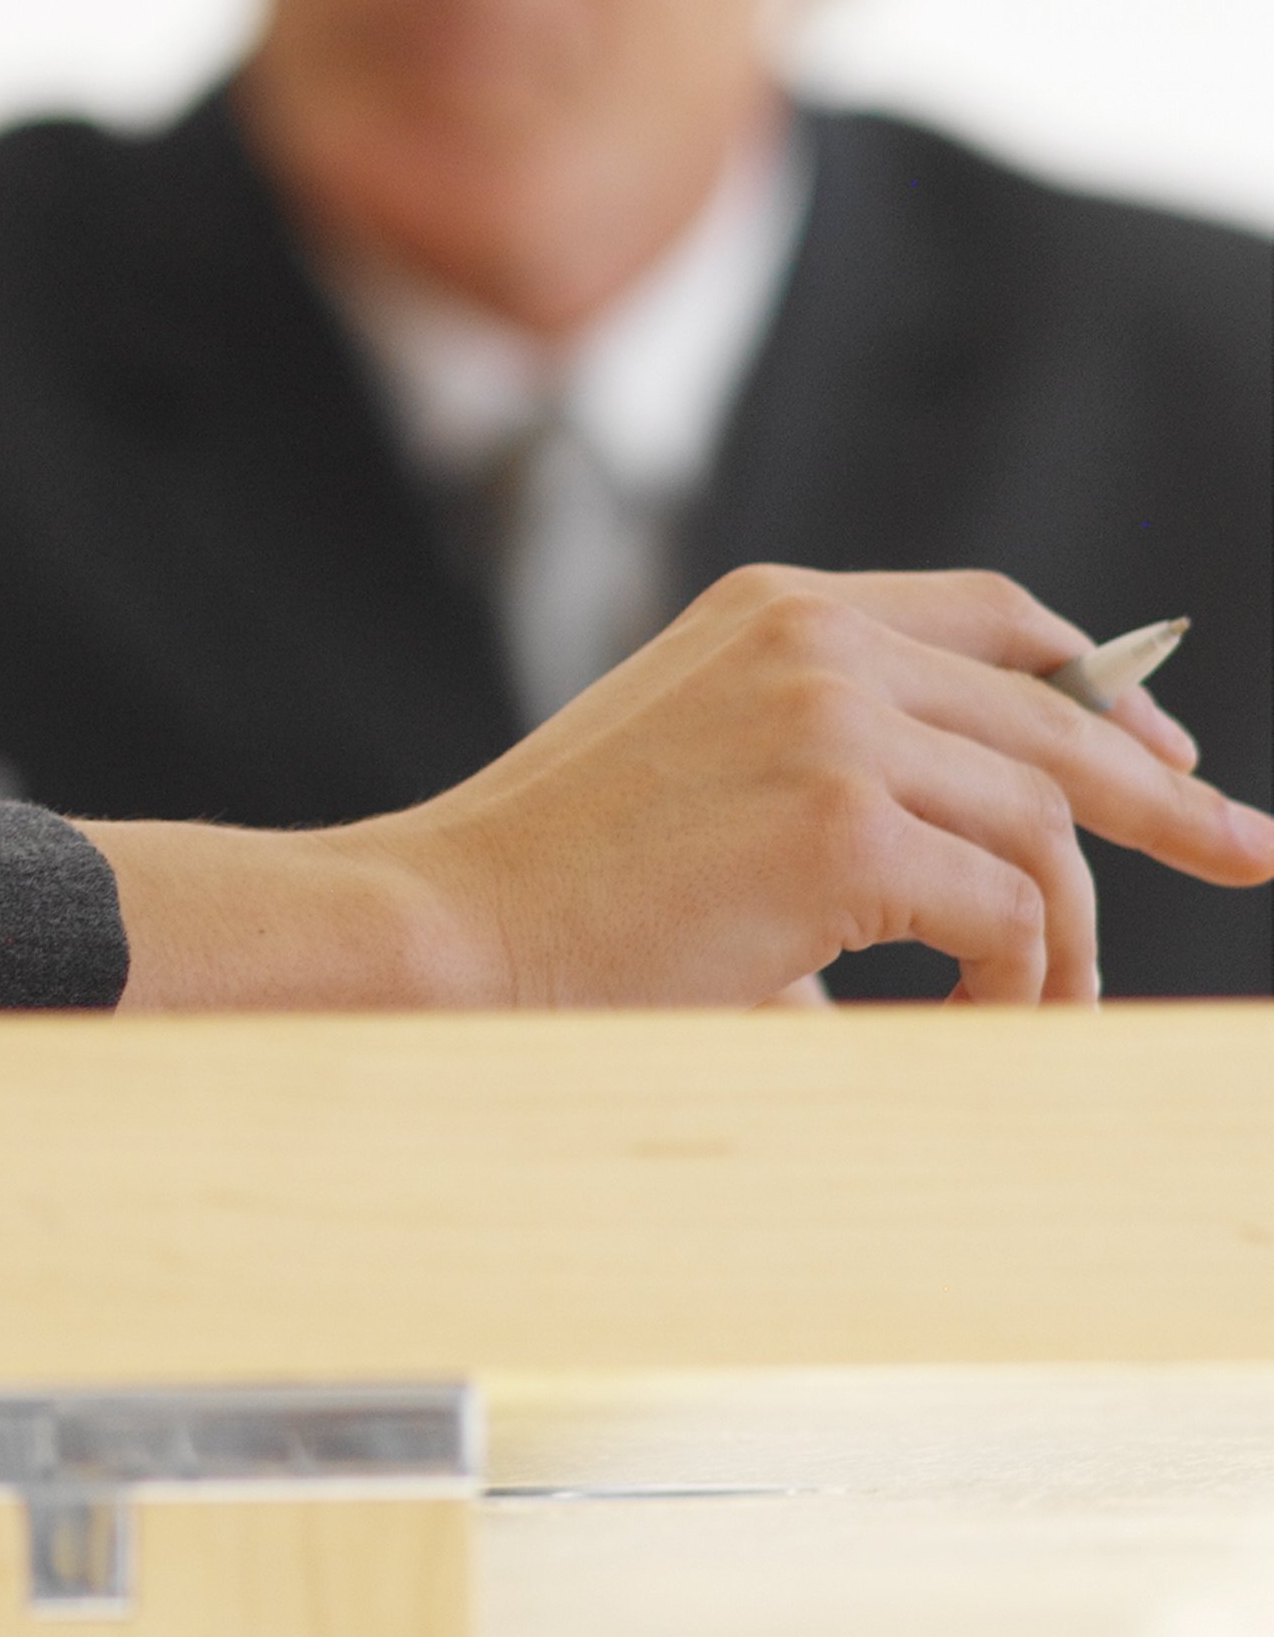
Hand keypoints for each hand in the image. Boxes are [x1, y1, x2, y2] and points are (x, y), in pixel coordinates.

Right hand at [94, 568, 1273, 1014]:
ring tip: (1021, 1013)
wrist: (443, 933)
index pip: (993, 615)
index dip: (1099, 681)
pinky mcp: (843, 824)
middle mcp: (814, 641)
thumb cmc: (554, 888)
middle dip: (1166, 798)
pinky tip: (959, 1026)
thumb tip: (997, 854)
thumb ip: (832, 767)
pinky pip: (1010, 909)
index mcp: (774, 609)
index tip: (1163, 752)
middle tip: (1244, 853)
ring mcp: (833, 722)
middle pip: (1056, 713)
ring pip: (1048, 823)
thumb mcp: (702, 774)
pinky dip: (1014, 983)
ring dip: (1060, 936)